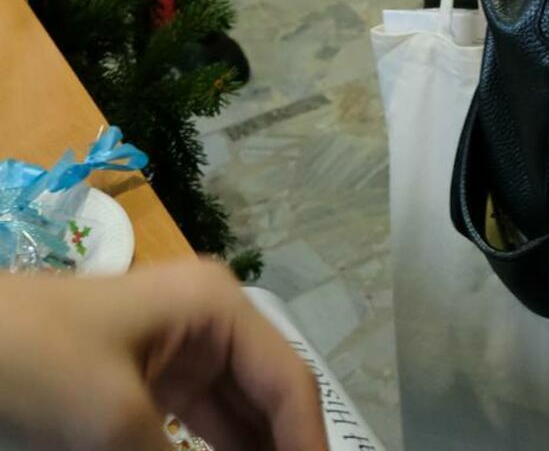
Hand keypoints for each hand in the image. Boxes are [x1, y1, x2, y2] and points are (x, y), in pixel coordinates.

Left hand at [0, 259, 325, 449]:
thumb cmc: (40, 363)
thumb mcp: (116, 425)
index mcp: (217, 309)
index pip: (289, 384)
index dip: (311, 446)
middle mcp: (210, 324)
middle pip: (268, 403)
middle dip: (280, 450)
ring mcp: (178, 354)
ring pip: (237, 423)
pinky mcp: (149, 388)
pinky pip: (201, 432)